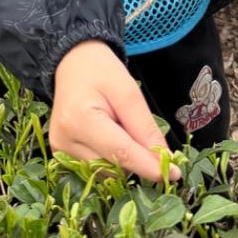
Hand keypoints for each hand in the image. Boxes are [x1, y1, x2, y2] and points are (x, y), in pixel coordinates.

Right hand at [49, 40, 178, 181]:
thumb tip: (165, 161)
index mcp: (79, 121)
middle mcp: (64, 141)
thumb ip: (145, 128)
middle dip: (136, 157)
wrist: (73, 64)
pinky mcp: (63, 155)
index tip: (175, 174)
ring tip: (118, 128)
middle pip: (114, 167)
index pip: (121, 153)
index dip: (149, 165)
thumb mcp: (128, 91)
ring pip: (107, 172)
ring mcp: (61, 151)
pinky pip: (97, 169)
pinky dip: (111, 159)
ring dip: (123, 159)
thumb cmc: (100, 71)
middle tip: (137, 128)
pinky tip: (109, 137)